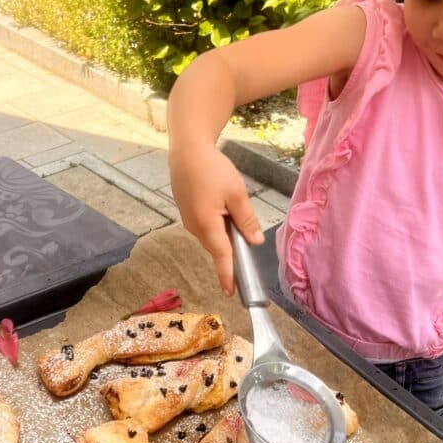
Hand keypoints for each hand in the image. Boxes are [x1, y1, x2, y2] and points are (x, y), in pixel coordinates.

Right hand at [169, 145, 262, 294]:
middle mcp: (194, 227)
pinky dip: (216, 224)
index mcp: (207, 224)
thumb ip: (246, 219)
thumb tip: (255, 241)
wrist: (186, 151)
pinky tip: (222, 207)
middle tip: (246, 241)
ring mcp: (188, 220)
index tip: (230, 292)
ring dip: (224, 234)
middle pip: (217, 247)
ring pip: (211, 236)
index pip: (221, 256)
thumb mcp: (236, 193)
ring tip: (233, 211)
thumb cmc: (212, 169)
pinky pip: (205, 226)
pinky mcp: (187, 212)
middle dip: (231, 249)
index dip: (227, 274)